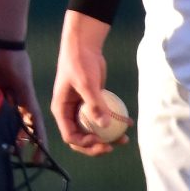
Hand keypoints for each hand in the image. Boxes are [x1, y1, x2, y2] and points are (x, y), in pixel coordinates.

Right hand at [0, 40, 44, 152]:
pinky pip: (35, 119)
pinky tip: (42, 149)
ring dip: (25, 142)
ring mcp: (17, 100)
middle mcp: (4, 101)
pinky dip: (39, 133)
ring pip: (24, 125)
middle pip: (9, 126)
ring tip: (25, 160)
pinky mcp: (28, 98)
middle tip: (6, 157)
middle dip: (9, 142)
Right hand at [50, 10, 123, 155]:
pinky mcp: (93, 102)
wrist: (84, 45)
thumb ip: (95, 104)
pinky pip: (102, 118)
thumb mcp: (86, 83)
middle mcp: (70, 112)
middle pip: (82, 138)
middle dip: (97, 145)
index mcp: (62, 110)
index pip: (70, 136)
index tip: (101, 141)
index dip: (85, 144)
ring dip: (107, 137)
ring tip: (124, 138)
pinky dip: (114, 123)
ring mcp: (81, 108)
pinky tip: (127, 123)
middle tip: (113, 145)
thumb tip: (105, 126)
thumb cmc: (79, 62)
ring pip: (93, 130)